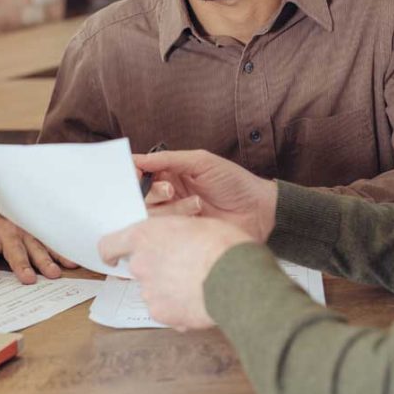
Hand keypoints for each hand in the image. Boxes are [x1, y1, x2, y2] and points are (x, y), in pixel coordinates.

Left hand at [0, 212, 76, 285]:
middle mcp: (4, 231)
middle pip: (13, 248)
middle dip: (21, 263)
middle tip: (28, 279)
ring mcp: (21, 233)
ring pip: (34, 246)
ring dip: (45, 259)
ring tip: (54, 274)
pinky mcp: (33, 236)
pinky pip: (47, 244)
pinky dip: (59, 253)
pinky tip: (70, 263)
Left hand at [98, 216, 252, 329]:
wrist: (237, 279)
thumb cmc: (221, 245)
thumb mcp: (195, 223)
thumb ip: (172, 233)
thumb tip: (173, 240)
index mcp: (144, 236)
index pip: (108, 245)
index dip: (111, 252)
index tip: (113, 257)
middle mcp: (140, 264)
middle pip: (138, 268)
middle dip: (155, 269)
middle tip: (181, 266)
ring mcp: (149, 292)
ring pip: (154, 291)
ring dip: (168, 289)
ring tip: (197, 284)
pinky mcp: (163, 315)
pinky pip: (167, 311)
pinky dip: (179, 308)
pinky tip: (200, 300)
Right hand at [134, 150, 277, 241]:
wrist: (259, 211)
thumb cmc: (234, 182)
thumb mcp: (202, 162)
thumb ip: (169, 159)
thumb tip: (139, 158)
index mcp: (170, 173)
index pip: (141, 173)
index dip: (133, 174)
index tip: (135, 174)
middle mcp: (168, 195)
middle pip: (141, 197)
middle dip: (153, 193)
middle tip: (170, 191)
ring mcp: (174, 216)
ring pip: (152, 215)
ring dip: (173, 208)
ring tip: (198, 204)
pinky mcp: (182, 235)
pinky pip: (165, 232)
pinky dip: (179, 222)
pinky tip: (198, 216)